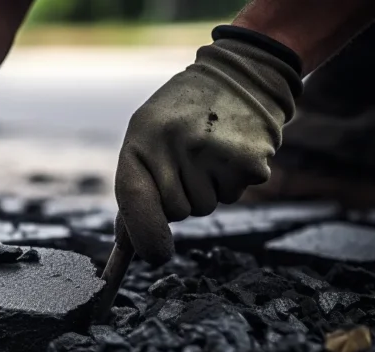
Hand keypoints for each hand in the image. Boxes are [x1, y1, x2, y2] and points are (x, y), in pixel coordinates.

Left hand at [114, 34, 301, 264]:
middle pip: (176, 211)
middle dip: (183, 199)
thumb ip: (136, 184)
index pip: (134, 198)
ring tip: (212, 149)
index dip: (143, 234)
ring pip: (206, 207)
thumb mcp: (149, 134)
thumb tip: (125, 243)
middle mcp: (175, 144)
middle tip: (191, 161)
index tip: (155, 256)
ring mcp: (212, 152)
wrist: (243, 72)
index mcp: (142, 136)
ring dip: (210, 188)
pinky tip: (233, 149)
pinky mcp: (248, 161)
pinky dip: (234, 181)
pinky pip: (234, 195)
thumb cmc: (185, 113)